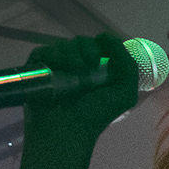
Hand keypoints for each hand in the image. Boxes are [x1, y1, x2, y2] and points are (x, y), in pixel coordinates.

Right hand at [17, 34, 145, 147]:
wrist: (68, 129)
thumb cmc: (97, 114)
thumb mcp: (125, 92)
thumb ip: (129, 65)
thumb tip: (112, 39)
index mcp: (98, 70)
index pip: (101, 45)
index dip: (104, 44)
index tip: (104, 53)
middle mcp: (78, 66)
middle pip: (82, 42)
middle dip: (88, 48)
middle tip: (90, 64)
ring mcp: (58, 67)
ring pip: (64, 45)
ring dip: (71, 53)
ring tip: (75, 71)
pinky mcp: (39, 68)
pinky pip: (45, 51)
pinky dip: (52, 55)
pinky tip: (57, 68)